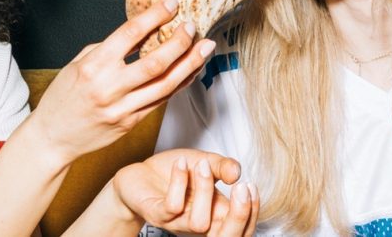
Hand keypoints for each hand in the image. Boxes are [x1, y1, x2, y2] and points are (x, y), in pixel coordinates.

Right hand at [28, 0, 214, 164]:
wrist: (53, 137)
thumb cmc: (63, 97)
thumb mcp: (78, 63)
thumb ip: (109, 48)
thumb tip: (140, 33)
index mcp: (94, 66)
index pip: (130, 34)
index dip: (155, 16)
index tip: (171, 4)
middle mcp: (109, 87)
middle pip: (155, 62)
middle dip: (179, 42)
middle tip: (192, 27)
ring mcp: (122, 108)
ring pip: (165, 85)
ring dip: (189, 64)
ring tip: (205, 48)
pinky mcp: (131, 123)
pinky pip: (161, 101)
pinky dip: (179, 84)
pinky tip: (191, 71)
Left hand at [112, 149, 258, 235]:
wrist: (140, 174)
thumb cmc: (174, 172)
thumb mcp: (204, 162)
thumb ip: (222, 166)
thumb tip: (238, 172)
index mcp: (214, 214)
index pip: (241, 229)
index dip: (251, 213)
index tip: (250, 185)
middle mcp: (198, 222)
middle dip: (238, 215)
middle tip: (242, 187)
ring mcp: (177, 221)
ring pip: (199, 223)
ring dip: (204, 190)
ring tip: (201, 164)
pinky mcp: (156, 214)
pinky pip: (172, 207)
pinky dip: (179, 182)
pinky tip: (180, 163)